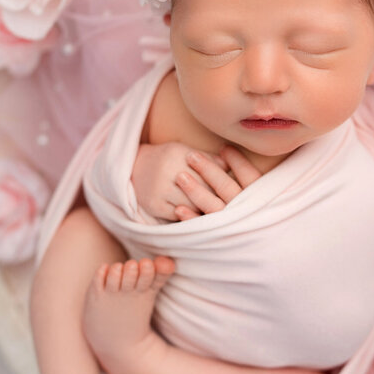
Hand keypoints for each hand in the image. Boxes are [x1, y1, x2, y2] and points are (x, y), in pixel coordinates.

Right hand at [131, 143, 260, 221]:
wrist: (134, 167)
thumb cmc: (169, 159)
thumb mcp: (186, 152)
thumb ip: (210, 160)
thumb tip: (233, 169)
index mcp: (179, 153)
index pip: (207, 170)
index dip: (223, 182)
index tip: (239, 191)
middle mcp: (168, 170)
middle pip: (202, 188)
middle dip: (218, 198)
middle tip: (236, 207)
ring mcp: (160, 189)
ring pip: (191, 204)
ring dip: (207, 211)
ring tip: (223, 217)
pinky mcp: (154, 205)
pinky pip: (178, 216)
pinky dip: (191, 219)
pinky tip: (203, 222)